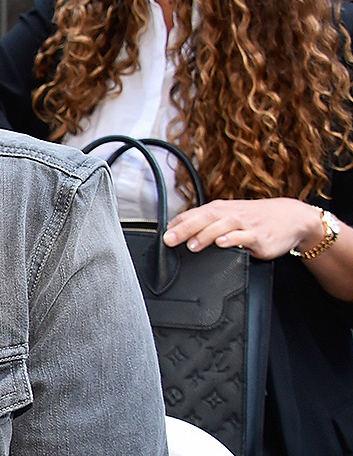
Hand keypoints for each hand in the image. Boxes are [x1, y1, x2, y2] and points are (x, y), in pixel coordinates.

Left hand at [163, 197, 323, 259]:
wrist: (293, 217)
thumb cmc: (257, 218)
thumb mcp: (231, 216)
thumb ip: (208, 223)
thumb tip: (180, 231)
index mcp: (221, 209)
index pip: (195, 214)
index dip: (178, 224)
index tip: (163, 234)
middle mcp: (231, 214)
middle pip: (204, 218)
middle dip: (185, 229)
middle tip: (169, 240)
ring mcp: (245, 224)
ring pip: (222, 226)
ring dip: (205, 235)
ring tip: (192, 245)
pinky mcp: (259, 236)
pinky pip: (244, 236)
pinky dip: (232, 239)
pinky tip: (222, 243)